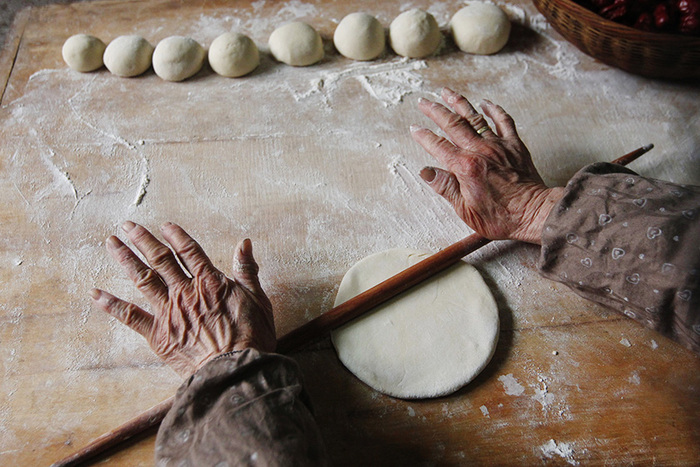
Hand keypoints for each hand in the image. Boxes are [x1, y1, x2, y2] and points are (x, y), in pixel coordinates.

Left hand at [91, 221, 275, 376]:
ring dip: (126, 259)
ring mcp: (169, 312)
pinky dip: (112, 305)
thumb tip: (244, 244)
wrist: (235, 370)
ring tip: (111, 243)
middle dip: (142, 240)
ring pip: (143, 279)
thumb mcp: (258, 300)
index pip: (189, 251)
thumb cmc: (250, 338)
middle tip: (127, 225)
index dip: (176, 236)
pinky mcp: (158, 334)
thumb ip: (247, 271)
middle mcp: (185, 291)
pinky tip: (96, 293)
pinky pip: (130, 316)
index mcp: (210, 282)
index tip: (164, 225)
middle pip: (160, 259)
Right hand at [411, 87, 563, 244]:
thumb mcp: (465, 209)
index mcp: (465, 167)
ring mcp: (498, 145)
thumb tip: (425, 172)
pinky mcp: (514, 145)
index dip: (424, 136)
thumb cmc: (499, 217)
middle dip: (435, 111)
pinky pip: (504, 121)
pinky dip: (494, 110)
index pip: (438, 146)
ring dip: (459, 103)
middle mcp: (480, 151)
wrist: (533, 213)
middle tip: (423, 102)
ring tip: (446, 92)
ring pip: (475, 117)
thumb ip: (445, 187)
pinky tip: (485, 103)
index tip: (414, 129)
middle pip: (453, 124)